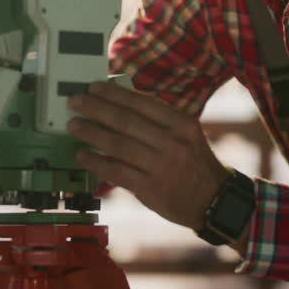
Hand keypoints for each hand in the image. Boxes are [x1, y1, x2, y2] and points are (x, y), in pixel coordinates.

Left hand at [67, 81, 229, 231]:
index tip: (94, 88)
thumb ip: (158, 121)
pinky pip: (117, 172)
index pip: (141, 103)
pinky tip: (83, 155)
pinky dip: (96, 162)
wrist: (214, 200)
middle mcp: (172, 142)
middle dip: (96, 109)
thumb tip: (119, 106)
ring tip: (74, 126)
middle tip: (75, 102)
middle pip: (125, 121)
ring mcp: (161, 166)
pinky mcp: (150, 188)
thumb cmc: (194, 163)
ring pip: (118, 145)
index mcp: (181, 123)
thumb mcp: (186, 134)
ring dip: (91, 133)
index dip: (114, 94)